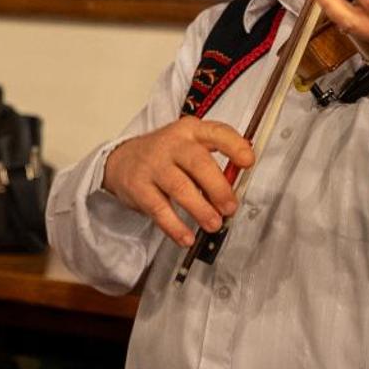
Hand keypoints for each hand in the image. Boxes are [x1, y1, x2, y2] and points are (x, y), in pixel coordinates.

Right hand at [102, 117, 254, 247]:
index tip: (248, 162)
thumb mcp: (189, 148)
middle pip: (198, 163)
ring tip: (213, 224)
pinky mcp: (139, 187)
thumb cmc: (165, 156)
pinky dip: (175, 226)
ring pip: (180, 187)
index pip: (217, 132)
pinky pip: (159, 209)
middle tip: (230, 208)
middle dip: (218, 188)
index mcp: (191, 131)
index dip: (234, 146)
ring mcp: (153, 165)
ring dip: (200, 209)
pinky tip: (186, 237)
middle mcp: (172, 144)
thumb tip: (235, 190)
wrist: (121, 160)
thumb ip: (213, 164)